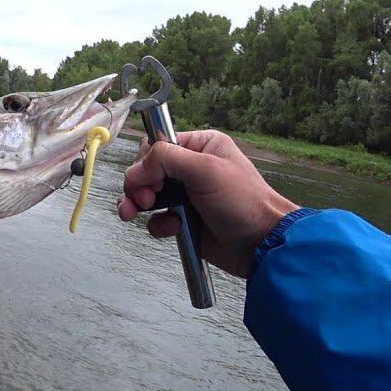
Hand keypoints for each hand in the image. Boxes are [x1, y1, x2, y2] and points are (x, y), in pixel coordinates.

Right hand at [117, 130, 296, 277]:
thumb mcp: (206, 170)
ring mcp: (186, 194)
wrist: (260, 245)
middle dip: (138, 185)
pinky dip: (157, 224)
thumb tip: (135, 170)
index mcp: (201, 146)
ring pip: (146, 194)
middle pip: (147, 170)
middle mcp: (191, 167)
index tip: (149, 180)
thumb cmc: (244, 203)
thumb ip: (166, 159)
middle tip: (145, 200)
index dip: (146, 162)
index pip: (157, 145)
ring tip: (130, 213)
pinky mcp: (184, 218)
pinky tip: (172, 228)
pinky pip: (157, 217)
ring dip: (136, 204)